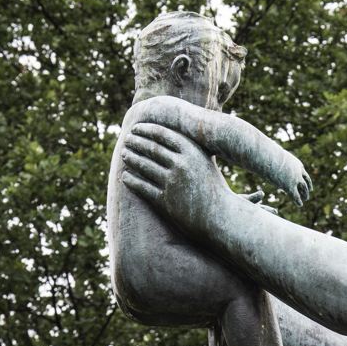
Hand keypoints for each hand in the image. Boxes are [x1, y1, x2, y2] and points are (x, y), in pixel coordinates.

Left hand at [122, 121, 226, 239]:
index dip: (146, 130)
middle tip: (127, 139)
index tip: (136, 128)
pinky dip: (132, 181)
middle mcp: (181, 165)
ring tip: (124, 154)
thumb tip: (173, 137)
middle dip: (136, 142)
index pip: (162, 134)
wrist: (221, 217)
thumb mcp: (205, 164)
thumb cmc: (214, 189)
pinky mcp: (166, 201)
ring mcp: (173, 183)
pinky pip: (143, 187)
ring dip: (131, 158)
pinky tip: (125, 177)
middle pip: (151, 148)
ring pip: (144, 166)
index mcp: (192, 152)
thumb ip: (190, 151)